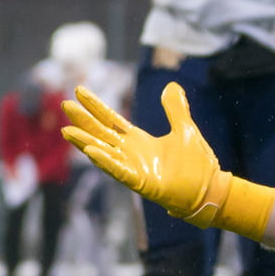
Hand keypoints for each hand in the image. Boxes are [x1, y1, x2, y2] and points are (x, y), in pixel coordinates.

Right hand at [61, 83, 228, 226]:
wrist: (210, 190)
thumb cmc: (196, 165)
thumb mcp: (185, 129)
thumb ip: (176, 109)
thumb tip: (172, 85)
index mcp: (138, 141)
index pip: (111, 119)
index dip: (95, 105)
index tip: (79, 89)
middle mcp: (130, 154)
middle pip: (100, 134)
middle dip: (83, 120)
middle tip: (65, 105)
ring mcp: (134, 168)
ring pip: (103, 153)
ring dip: (85, 142)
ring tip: (67, 131)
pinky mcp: (141, 183)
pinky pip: (119, 171)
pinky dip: (106, 162)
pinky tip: (91, 152)